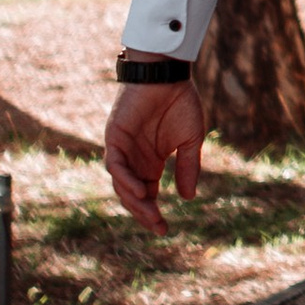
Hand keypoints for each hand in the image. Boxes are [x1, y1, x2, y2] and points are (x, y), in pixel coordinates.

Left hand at [105, 81, 207, 229]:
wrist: (167, 76)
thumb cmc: (180, 103)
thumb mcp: (190, 140)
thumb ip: (188, 168)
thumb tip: (188, 198)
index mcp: (150, 162)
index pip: (146, 194)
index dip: (152, 212)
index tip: (164, 229)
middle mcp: (134, 160)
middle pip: (132, 194)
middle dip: (143, 212)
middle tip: (157, 225)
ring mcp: (122, 150)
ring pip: (120, 184)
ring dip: (133, 200)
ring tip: (149, 212)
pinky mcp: (113, 138)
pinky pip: (114, 165)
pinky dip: (124, 179)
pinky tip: (139, 189)